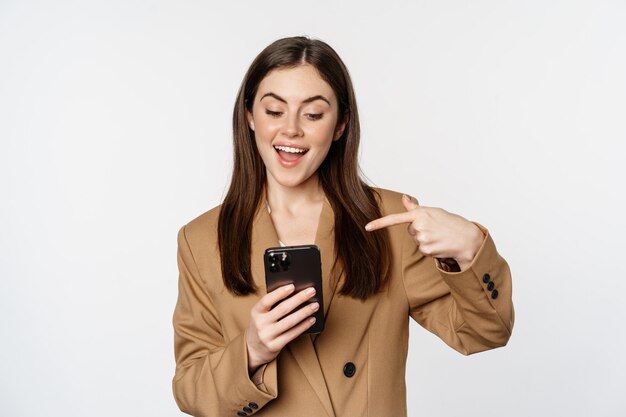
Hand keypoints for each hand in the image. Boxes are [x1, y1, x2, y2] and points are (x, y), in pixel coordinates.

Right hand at [246, 284, 318, 373]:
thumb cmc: (262, 325)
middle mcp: (260, 323)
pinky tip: (312, 319)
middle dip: (299, 298)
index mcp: (255, 312)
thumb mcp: (261, 314)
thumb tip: (296, 293)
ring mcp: (267, 336)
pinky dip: (303, 326)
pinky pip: (292, 334)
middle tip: (312, 291)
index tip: (292, 286)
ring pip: (289, 321)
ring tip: (315, 305)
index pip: (267, 300)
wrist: (253, 350)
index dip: (279, 293)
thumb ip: (273, 305)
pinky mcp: (274, 346)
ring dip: (305, 312)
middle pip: (282, 309)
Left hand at [365, 195, 483, 270]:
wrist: (467, 238)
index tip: (367, 227)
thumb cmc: (451, 222)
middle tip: (435, 229)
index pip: (395, 219)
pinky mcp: (426, 250)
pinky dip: (429, 248)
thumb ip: (415, 208)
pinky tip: (439, 244)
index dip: (379, 223)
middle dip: (420, 230)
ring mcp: (422, 238)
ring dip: (425, 239)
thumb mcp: (433, 211)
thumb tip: (404, 198)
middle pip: (410, 230)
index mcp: (420, 214)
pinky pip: (421, 249)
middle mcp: (419, 226)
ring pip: (416, 240)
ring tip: (439, 236)